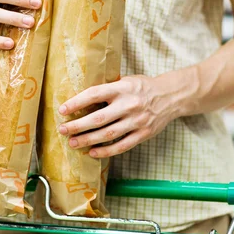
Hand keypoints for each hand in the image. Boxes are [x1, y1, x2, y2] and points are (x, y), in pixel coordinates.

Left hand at [58, 74, 184, 157]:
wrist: (171, 96)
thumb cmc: (143, 87)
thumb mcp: (126, 80)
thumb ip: (108, 88)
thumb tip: (81, 97)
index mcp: (122, 88)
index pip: (95, 94)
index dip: (77, 102)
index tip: (62, 110)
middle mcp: (129, 104)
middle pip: (99, 118)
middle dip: (78, 125)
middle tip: (63, 130)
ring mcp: (137, 121)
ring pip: (108, 134)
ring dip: (88, 140)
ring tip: (73, 143)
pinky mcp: (143, 134)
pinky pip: (122, 145)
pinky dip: (106, 151)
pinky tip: (93, 152)